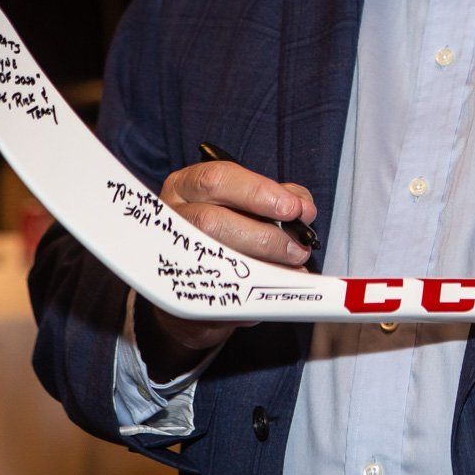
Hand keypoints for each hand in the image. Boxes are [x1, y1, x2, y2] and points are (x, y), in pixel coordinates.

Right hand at [136, 161, 318, 376]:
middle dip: (264, 236)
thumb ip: (279, 199)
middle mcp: (173, 218)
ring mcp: (171, 257)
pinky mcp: (181, 295)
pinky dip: (256, 291)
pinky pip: (220, 294)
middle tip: (299, 248)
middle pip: (211, 222)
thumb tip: (303, 209)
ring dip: (265, 266)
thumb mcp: (250, 204)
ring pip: (214, 260)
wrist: (201, 278)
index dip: (258, 192)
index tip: (294, 208)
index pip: (216, 179)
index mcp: (187, 186)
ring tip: (295, 268)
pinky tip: (279, 287)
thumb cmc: (229, 231)